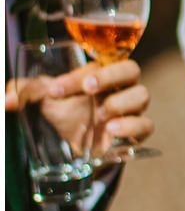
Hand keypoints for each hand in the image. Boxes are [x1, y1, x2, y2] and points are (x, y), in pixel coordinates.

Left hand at [9, 59, 152, 157]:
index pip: (97, 63)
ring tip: (100, 115)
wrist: (75, 147)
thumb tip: (5, 100)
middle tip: (89, 88)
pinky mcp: (135, 133)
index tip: (54, 91)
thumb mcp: (45, 99)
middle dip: (110, 76)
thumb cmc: (65, 112)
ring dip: (121, 103)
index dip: (77, 75)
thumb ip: (26, 92)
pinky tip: (112, 130)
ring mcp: (130, 109)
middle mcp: (119, 87)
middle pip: (130, 69)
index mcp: (100, 72)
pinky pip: (146, 126)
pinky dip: (132, 126)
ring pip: (142, 95)